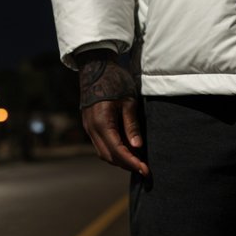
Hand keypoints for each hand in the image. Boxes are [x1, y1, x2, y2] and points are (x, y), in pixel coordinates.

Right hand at [79, 53, 147, 178]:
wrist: (95, 66)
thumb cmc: (114, 80)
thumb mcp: (128, 101)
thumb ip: (131, 126)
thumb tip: (137, 148)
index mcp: (101, 122)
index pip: (118, 151)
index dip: (132, 162)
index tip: (146, 170)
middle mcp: (91, 128)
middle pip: (109, 156)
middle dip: (127, 165)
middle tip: (145, 169)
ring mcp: (88, 127)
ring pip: (103, 152)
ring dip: (120, 160)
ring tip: (138, 162)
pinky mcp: (89, 125)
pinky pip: (101, 144)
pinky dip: (114, 151)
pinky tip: (127, 150)